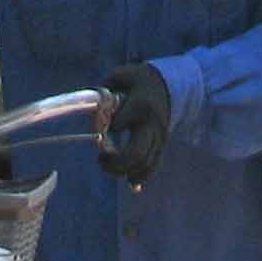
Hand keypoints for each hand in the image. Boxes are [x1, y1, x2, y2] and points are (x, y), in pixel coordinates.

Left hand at [98, 62, 170, 185]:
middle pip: (137, 152)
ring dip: (123, 171)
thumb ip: (105, 89)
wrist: (168, 86)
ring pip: (145, 163)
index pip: (120, 123)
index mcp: (140, 105)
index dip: (106, 129)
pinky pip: (153, 165)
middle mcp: (152, 124)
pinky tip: (132, 184)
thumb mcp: (121, 76)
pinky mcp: (162, 145)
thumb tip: (93, 109)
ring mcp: (159, 137)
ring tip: (106, 166)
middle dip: (116, 162)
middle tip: (100, 159)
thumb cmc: (137, 81)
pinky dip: (142, 177)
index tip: (98, 131)